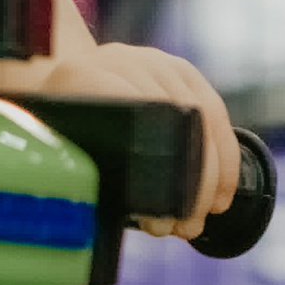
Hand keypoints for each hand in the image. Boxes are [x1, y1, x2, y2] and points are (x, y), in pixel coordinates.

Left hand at [0, 35, 239, 237]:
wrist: (63, 84)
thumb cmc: (59, 132)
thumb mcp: (60, 150)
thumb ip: (81, 176)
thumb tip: (128, 221)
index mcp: (79, 80)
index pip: (137, 130)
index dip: (157, 181)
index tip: (160, 223)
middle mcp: (118, 61)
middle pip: (173, 123)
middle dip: (189, 184)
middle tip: (186, 226)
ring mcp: (151, 58)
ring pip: (200, 117)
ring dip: (212, 174)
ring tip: (205, 214)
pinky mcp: (179, 65)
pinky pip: (214, 108)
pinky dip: (224, 152)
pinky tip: (223, 187)